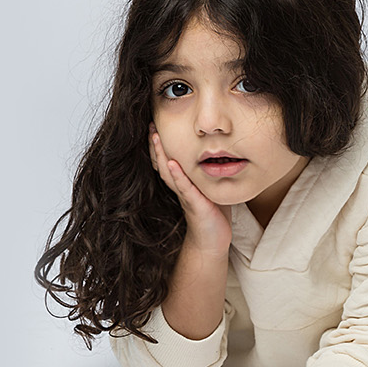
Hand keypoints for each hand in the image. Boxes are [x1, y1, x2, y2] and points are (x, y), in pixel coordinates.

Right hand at [150, 123, 230, 255]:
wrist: (212, 241)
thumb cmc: (212, 214)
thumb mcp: (210, 186)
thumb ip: (208, 171)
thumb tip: (217, 150)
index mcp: (182, 182)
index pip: (167, 159)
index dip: (159, 144)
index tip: (155, 125)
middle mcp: (180, 188)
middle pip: (162, 163)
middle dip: (155, 144)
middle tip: (150, 125)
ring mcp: (185, 196)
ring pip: (169, 172)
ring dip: (162, 155)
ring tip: (156, 137)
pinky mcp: (194, 204)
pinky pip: (184, 188)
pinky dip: (178, 176)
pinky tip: (173, 164)